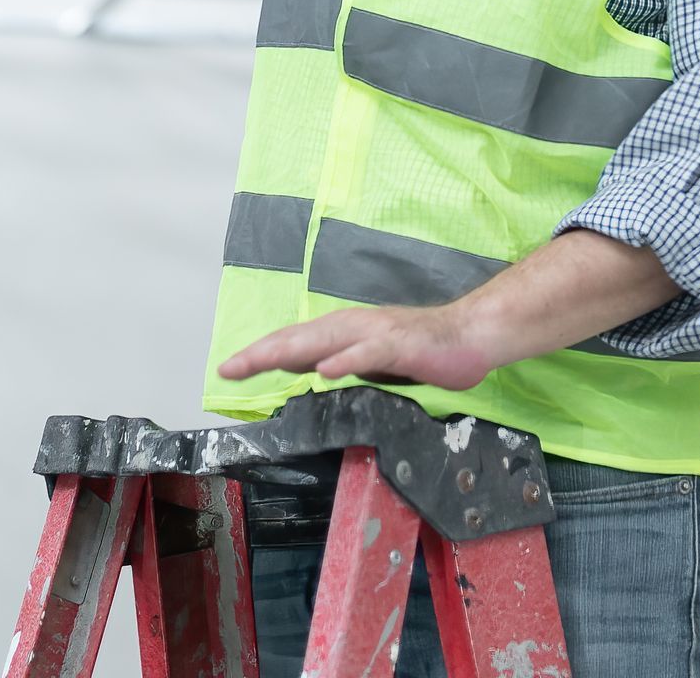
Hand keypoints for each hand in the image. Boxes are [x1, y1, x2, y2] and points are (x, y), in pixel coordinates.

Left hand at [217, 297, 499, 393]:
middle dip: (263, 352)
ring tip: (262, 361)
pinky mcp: (402, 343)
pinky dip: (346, 359)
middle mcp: (355, 326)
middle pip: (301, 338)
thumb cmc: (423, 350)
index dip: (262, 353)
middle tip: (229, 367)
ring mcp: (377, 332)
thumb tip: (302, 374)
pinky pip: (370, 352)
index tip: (228, 368)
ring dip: (293, 349)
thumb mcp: (373, 362)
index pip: (296, 342)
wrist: (471, 333)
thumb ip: (340, 363)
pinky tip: (326, 370)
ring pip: (327, 339)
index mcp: (346, 332)